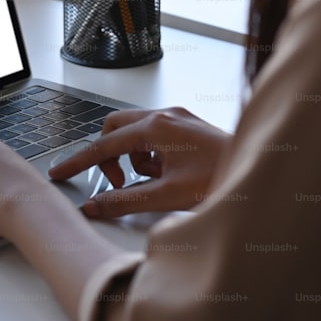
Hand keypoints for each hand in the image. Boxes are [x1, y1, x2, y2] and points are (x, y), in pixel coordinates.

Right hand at [48, 107, 229, 217]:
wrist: (260, 172)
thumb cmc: (222, 177)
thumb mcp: (167, 196)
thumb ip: (125, 201)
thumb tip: (95, 205)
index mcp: (156, 127)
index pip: (104, 145)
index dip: (79, 161)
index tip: (60, 172)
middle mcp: (165, 115)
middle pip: (115, 128)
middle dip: (109, 155)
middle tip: (116, 181)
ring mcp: (178, 118)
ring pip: (134, 132)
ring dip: (132, 157)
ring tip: (151, 181)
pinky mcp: (187, 125)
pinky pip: (154, 135)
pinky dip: (150, 155)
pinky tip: (167, 175)